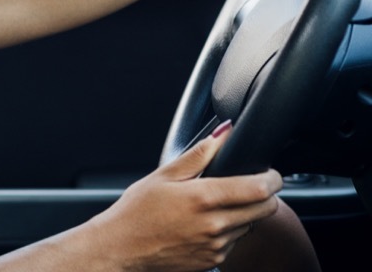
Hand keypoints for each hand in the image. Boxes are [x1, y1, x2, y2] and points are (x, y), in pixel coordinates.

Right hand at [85, 122, 280, 271]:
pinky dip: (230, 230)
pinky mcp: (214, 261)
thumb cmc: (136, 211)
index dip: (271, 178)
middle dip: (265, 195)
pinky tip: (206, 223)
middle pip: (266, 209)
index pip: (260, 189)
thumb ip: (198, 154)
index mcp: (203, 198)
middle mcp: (215, 225)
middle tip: (250, 186)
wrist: (121, 248)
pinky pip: (235, 242)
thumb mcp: (163, 175)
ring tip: (218, 205)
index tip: (269, 172)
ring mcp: (217, 246)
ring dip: (246, 214)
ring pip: (251, 226)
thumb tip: (223, 133)